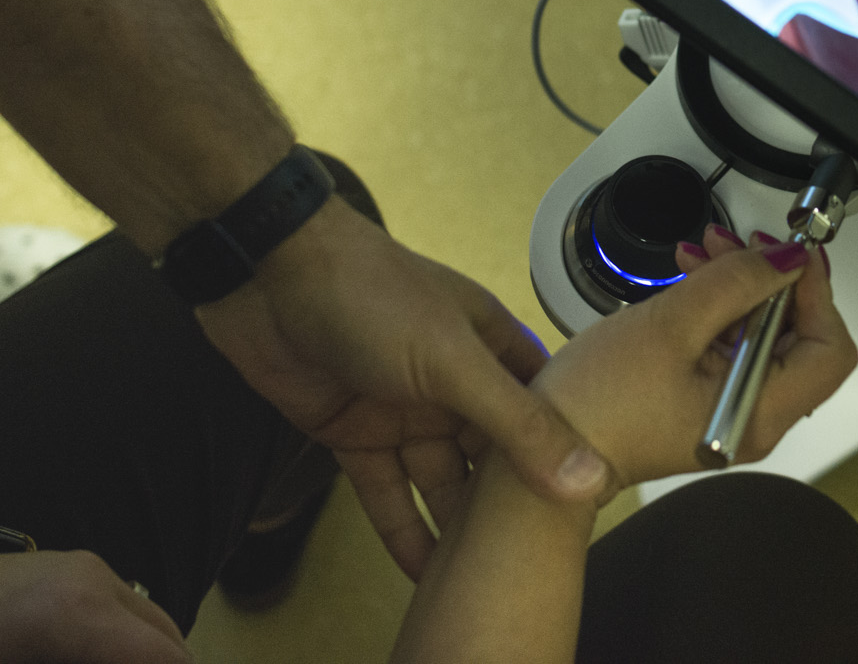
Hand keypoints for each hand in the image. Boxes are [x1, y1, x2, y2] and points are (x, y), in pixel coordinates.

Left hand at [0, 551, 183, 663]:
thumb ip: (90, 662)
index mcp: (76, 617)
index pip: (167, 660)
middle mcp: (91, 580)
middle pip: (169, 642)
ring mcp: (77, 569)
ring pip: (147, 625)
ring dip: (142, 657)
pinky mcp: (59, 569)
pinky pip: (117, 611)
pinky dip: (120, 643)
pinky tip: (82, 657)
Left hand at [194, 200, 606, 577]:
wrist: (266, 277)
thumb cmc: (369, 294)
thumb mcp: (454, 362)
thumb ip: (518, 425)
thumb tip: (585, 478)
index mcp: (491, 347)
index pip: (543, 411)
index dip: (567, 456)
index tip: (590, 511)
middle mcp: (453, 380)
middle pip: (491, 454)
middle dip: (508, 504)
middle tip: (532, 562)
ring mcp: (403, 408)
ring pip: (439, 478)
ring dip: (456, 526)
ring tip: (481, 579)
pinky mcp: (355, 432)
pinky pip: (386, 489)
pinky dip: (402, 528)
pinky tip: (421, 572)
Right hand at [531, 227, 856, 488]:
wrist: (548, 446)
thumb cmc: (596, 404)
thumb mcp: (671, 324)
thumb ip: (736, 284)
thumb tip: (786, 260)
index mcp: (758, 412)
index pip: (828, 349)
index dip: (816, 292)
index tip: (790, 254)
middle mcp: (755, 419)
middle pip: (799, 337)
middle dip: (771, 281)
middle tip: (740, 245)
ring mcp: (732, 410)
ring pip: (763, 335)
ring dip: (740, 286)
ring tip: (705, 253)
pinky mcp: (707, 399)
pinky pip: (733, 346)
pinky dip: (718, 308)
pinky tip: (691, 279)